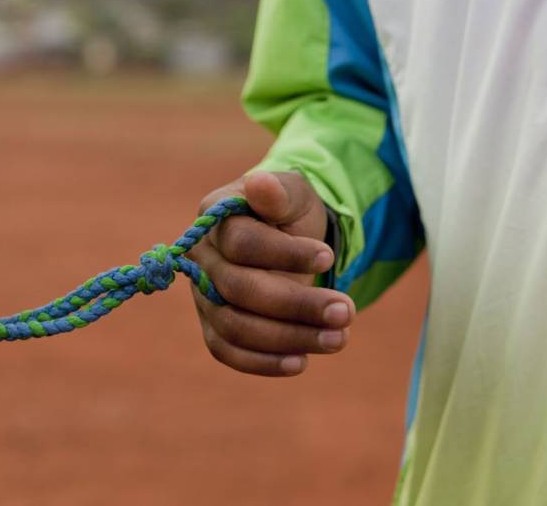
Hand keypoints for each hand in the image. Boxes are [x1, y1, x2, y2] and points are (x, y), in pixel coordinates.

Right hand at [188, 171, 354, 375]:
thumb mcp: (294, 194)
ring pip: (235, 326)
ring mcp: (203, 297)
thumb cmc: (287, 212)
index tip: (328, 258)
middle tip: (346, 310)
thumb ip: (279, 192)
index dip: (284, 254)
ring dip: (289, 337)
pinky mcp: (213, 328)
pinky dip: (263, 362)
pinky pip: (228, 352)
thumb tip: (260, 183)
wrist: (284, 239)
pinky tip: (303, 362)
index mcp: (214, 219)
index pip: (241, 243)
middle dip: (295, 304)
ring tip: (338, 338)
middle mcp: (200, 260)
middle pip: (238, 289)